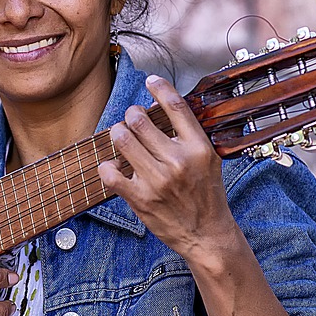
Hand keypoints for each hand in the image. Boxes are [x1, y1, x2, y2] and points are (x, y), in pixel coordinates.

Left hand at [97, 75, 240, 261]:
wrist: (206, 234)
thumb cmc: (206, 194)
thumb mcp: (208, 160)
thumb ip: (188, 136)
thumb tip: (165, 107)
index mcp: (198, 148)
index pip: (176, 106)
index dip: (159, 87)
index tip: (150, 81)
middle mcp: (178, 161)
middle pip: (140, 119)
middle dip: (131, 115)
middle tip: (132, 120)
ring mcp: (158, 180)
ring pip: (122, 140)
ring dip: (117, 134)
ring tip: (121, 137)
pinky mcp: (141, 199)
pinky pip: (110, 173)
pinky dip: (106, 167)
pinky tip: (113, 166)